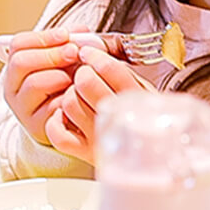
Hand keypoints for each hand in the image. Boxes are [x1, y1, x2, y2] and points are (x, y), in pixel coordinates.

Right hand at [3, 28, 87, 146]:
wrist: (70, 124)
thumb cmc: (67, 88)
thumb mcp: (65, 63)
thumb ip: (69, 44)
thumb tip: (82, 31)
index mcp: (16, 68)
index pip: (18, 45)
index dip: (43, 37)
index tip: (66, 34)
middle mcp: (13, 89)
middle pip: (21, 62)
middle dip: (52, 54)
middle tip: (74, 52)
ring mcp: (22, 109)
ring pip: (35, 83)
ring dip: (61, 76)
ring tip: (77, 77)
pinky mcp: (37, 126)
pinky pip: (52, 106)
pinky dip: (68, 97)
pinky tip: (79, 95)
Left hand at [50, 44, 151, 161]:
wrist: (153, 156)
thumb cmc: (144, 118)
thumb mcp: (143, 90)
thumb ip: (123, 73)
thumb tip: (95, 52)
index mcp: (137, 100)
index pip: (109, 68)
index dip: (93, 56)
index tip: (88, 53)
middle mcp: (118, 120)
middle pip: (85, 82)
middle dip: (82, 74)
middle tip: (86, 76)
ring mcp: (99, 138)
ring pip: (69, 103)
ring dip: (70, 96)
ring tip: (80, 98)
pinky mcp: (84, 152)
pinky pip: (56, 132)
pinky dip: (57, 121)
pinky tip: (67, 116)